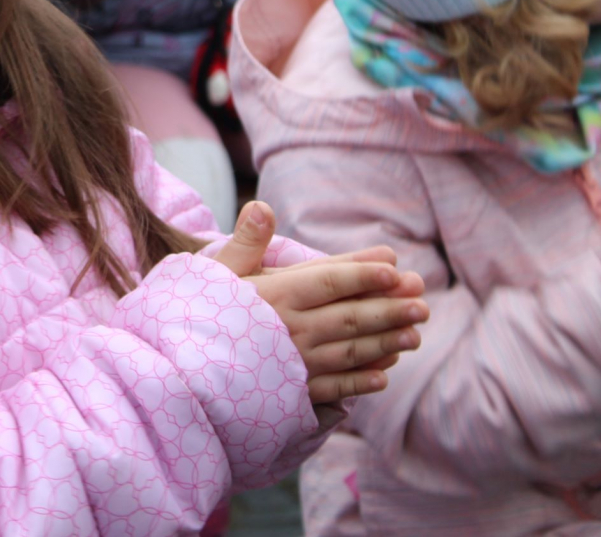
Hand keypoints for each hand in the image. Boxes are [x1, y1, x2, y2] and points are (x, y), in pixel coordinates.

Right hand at [214, 202, 427, 404]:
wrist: (179, 372)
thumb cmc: (197, 315)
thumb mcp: (217, 273)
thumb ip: (246, 242)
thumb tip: (262, 207)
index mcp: (276, 295)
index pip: (329, 280)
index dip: (363, 273)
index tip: (394, 268)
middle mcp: (292, 329)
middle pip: (351, 316)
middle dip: (390, 309)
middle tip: (422, 303)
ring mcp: (295, 364)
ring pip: (351, 352)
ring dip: (386, 344)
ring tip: (414, 336)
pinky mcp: (292, 394)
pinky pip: (335, 388)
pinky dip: (361, 383)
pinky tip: (382, 377)